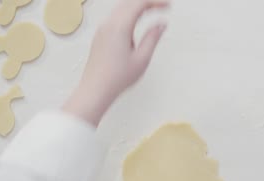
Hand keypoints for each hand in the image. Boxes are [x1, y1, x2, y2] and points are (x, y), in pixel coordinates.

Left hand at [63, 0, 168, 125]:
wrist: (96, 89)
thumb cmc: (116, 78)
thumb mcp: (142, 59)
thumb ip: (152, 38)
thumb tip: (160, 25)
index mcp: (120, 27)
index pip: (140, 4)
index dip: (156, 2)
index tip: (168, 6)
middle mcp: (108, 24)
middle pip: (129, 2)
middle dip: (147, 2)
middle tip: (162, 7)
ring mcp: (102, 29)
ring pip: (121, 8)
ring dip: (136, 7)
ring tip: (151, 12)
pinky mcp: (100, 36)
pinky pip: (114, 16)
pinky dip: (128, 13)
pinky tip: (135, 21)